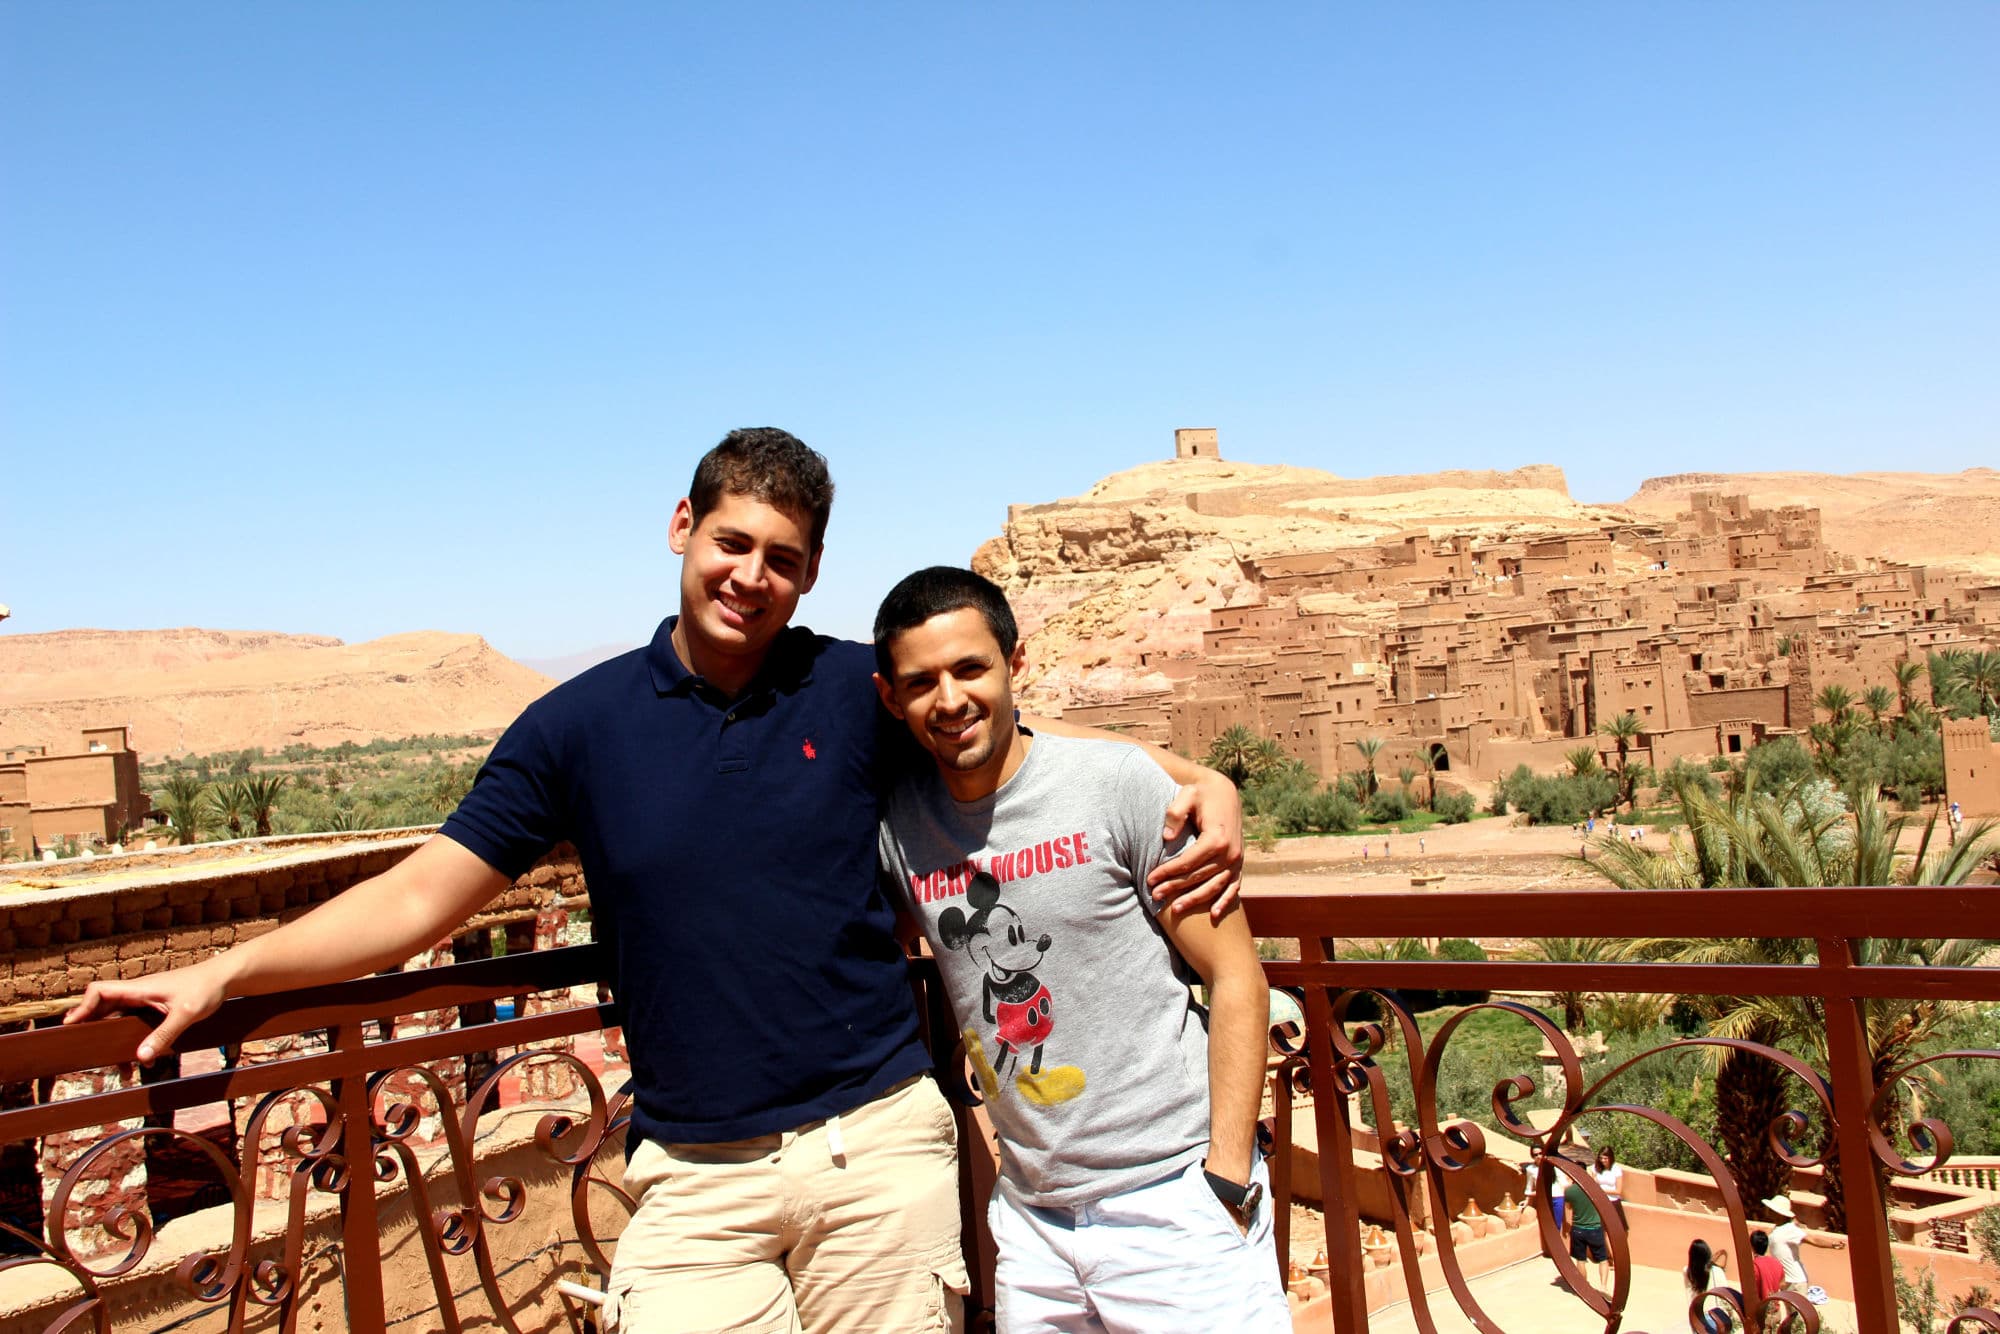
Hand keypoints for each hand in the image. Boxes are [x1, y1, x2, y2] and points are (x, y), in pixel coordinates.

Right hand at [63, 961, 227, 1064]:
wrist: (226, 978)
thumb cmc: (206, 988)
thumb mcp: (186, 1013)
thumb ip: (164, 1035)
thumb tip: (141, 1057)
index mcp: (140, 988)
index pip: (100, 990)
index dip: (82, 1007)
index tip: (73, 1026)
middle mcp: (139, 993)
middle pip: (103, 1008)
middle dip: (94, 1029)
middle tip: (86, 1051)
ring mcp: (147, 1000)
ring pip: (120, 1019)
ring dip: (116, 1040)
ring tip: (119, 1067)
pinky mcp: (157, 1008)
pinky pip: (137, 1024)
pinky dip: (135, 1041)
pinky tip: (145, 1061)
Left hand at [1149, 772, 1243, 920]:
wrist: (1225, 792)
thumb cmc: (1201, 794)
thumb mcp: (1187, 795)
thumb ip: (1175, 813)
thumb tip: (1167, 838)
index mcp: (1217, 837)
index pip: (1188, 862)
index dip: (1167, 872)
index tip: (1150, 878)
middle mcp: (1230, 852)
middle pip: (1199, 877)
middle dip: (1175, 888)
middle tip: (1154, 896)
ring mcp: (1237, 860)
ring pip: (1214, 886)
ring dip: (1195, 899)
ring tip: (1176, 909)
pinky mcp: (1239, 863)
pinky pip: (1234, 886)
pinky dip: (1225, 901)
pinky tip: (1213, 915)